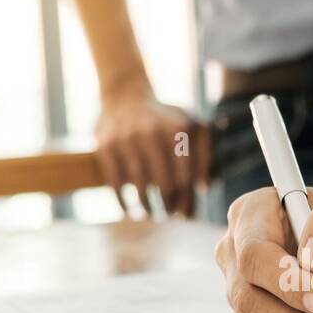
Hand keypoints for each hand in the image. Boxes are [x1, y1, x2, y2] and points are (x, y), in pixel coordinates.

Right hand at [95, 94, 207, 215]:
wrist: (126, 97)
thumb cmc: (165, 120)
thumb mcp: (192, 126)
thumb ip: (205, 154)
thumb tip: (204, 187)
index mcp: (179, 129)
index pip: (187, 178)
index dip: (188, 201)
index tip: (186, 215)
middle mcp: (153, 132)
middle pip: (166, 186)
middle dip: (170, 206)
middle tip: (170, 214)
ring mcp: (128, 139)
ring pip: (142, 188)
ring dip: (148, 208)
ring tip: (151, 214)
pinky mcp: (106, 146)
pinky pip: (116, 184)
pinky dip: (123, 202)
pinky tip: (129, 211)